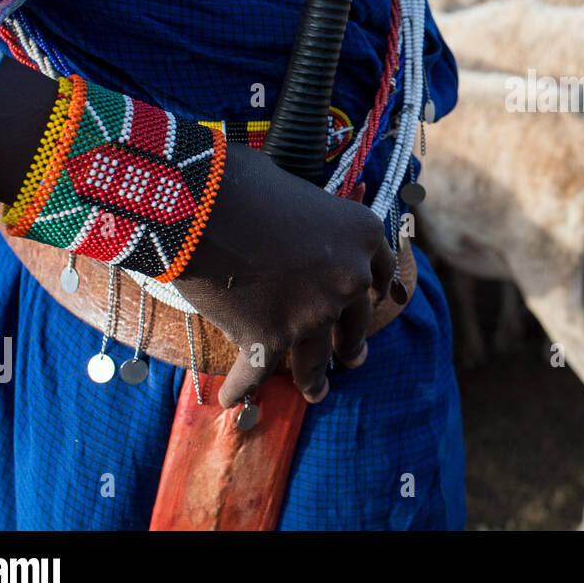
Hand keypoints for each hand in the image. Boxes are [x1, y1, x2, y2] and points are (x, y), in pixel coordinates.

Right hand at [172, 143, 395, 407]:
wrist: (202, 203)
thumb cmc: (244, 184)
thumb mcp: (300, 194)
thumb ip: (314, 224)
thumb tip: (299, 235)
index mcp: (363, 236)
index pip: (381, 272)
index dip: (375, 290)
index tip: (374, 301)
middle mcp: (350, 277)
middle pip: (355, 320)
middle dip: (351, 343)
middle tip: (351, 357)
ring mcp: (315, 313)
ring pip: (317, 358)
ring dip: (314, 379)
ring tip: (315, 393)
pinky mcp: (272, 338)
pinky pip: (256, 372)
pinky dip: (240, 387)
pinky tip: (230, 398)